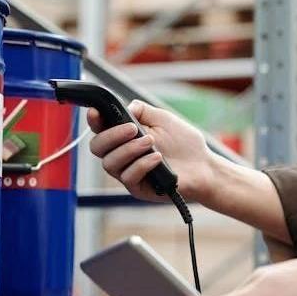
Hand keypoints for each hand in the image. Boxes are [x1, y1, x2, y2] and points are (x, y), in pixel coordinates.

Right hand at [87, 100, 216, 202]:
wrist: (202, 165)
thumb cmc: (183, 142)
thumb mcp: (163, 119)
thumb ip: (142, 110)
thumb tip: (125, 107)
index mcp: (124, 136)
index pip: (100, 128)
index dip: (94, 120)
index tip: (96, 112)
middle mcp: (121, 154)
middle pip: (97, 147)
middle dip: (112, 135)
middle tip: (133, 128)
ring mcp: (128, 172)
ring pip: (110, 163)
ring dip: (129, 149)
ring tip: (151, 142)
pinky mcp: (138, 188)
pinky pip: (128, 177)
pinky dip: (142, 164)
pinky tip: (157, 158)